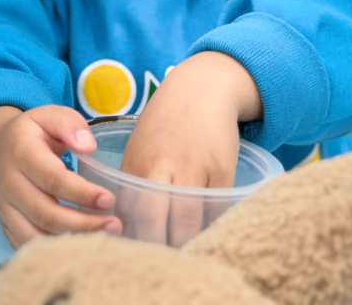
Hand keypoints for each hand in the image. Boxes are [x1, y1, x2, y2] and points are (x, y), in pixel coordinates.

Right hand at [0, 104, 121, 248]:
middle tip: (115, 225)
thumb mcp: (50, 115)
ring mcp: (4, 207)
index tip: (110, 200)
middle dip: (83, 224)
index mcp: (20, 153)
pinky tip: (82, 249)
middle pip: (45, 212)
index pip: (51, 178)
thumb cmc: (34, 133)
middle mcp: (8, 183)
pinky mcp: (6, 225)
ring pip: (35, 234)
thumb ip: (70, 125)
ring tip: (105, 240)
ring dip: (71, 242)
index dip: (81, 192)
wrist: (0, 147)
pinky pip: (28, 245)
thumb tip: (88, 147)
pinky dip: (54, 252)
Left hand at [118, 51, 261, 245]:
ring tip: (181, 255)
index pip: (129, 209)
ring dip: (184, 242)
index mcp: (136, 161)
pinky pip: (215, 210)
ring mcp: (194, 168)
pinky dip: (209, 226)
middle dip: (155, 244)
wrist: (202, 90)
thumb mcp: (139, 148)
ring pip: (187, 219)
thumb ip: (134, 182)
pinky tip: (203, 235)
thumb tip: (129, 223)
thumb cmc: (164, 125)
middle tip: (158, 260)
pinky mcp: (223, 171)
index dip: (131, 236)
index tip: (134, 253)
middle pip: (154, 216)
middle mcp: (162, 164)